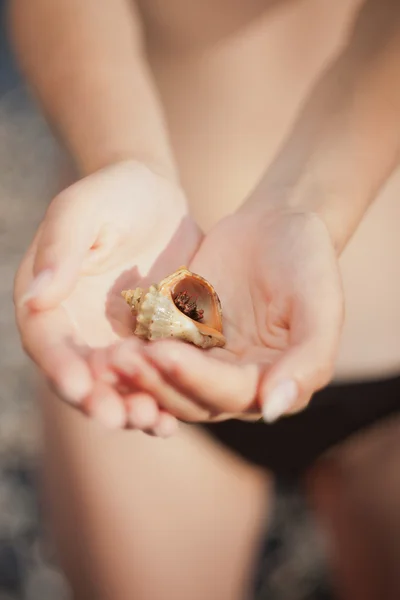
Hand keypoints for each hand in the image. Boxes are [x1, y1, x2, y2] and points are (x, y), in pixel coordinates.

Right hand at [14, 160, 200, 432]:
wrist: (157, 199)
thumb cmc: (113, 194)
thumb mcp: (84, 211)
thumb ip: (62, 249)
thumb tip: (35, 295)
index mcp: (49, 301)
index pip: (48, 341)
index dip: (60, 366)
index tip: (79, 386)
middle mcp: (77, 331)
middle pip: (82, 376)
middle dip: (98, 400)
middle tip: (119, 417)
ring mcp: (113, 342)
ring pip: (118, 386)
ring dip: (132, 408)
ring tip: (154, 423)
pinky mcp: (150, 344)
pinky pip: (154, 378)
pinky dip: (163, 397)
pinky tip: (178, 416)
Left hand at [114, 206, 343, 423]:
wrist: (278, 225)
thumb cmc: (307, 263)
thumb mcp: (321, 306)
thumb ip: (309, 359)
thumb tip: (272, 409)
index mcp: (273, 382)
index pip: (230, 393)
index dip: (196, 378)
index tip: (162, 353)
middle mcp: (237, 383)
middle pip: (190, 397)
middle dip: (155, 380)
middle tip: (119, 360)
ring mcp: (207, 362)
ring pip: (166, 381)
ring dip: (137, 374)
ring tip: (107, 356)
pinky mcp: (182, 340)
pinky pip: (153, 351)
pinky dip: (133, 350)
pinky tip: (107, 340)